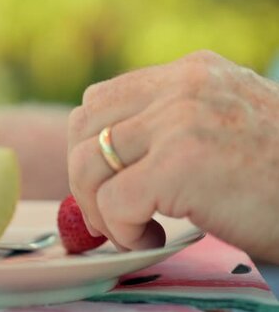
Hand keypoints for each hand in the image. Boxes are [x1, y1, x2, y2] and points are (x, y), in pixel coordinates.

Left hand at [68, 50, 278, 262]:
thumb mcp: (227, 121)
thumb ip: (172, 122)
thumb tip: (106, 154)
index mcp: (191, 72)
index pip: (100, 100)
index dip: (90, 147)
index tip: (106, 183)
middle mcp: (182, 86)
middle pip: (83, 127)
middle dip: (84, 177)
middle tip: (112, 211)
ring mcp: (181, 121)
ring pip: (86, 162)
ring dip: (98, 206)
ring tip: (134, 228)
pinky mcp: (182, 164)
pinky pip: (112, 201)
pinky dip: (120, 229)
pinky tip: (151, 238)